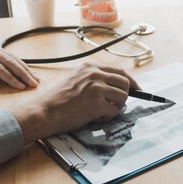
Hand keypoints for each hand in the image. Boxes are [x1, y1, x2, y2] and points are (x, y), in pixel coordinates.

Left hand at [0, 37, 39, 89]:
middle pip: (9, 61)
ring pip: (13, 58)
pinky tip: (30, 73)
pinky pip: (12, 57)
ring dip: (25, 70)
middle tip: (33, 84)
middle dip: (23, 74)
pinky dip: (22, 65)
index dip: (10, 78)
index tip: (20, 87)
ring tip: (36, 80)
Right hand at [10, 63, 140, 143]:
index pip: (120, 71)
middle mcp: (95, 74)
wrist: (45, 111)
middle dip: (124, 96)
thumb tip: (116, 86)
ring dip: (115, 107)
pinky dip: (107, 116)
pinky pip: (114, 111)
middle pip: (125, 83)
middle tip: (115, 105)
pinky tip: (94, 116)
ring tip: (100, 111)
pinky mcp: (97, 103)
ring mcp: (96, 88)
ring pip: (123, 97)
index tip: (137, 89)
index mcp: (90, 67)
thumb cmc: (58, 99)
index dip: (131, 82)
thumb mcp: (76, 79)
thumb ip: (94, 79)